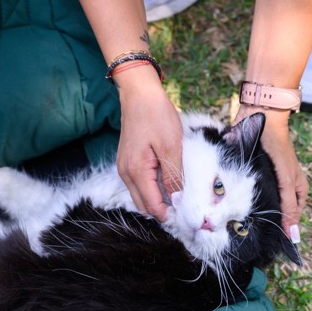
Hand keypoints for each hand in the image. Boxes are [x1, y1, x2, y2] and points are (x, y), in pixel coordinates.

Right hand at [115, 68, 182, 220]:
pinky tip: (168, 185)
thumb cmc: (155, 115)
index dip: (168, 215)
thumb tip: (177, 200)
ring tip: (179, 199)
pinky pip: (139, 184)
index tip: (187, 217)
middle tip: (185, 211)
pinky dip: (152, 190)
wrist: (139, 93)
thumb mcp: (171, 146)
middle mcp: (126, 173)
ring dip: (157, 201)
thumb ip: (173, 176)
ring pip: (140, 195)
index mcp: (136, 171)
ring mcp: (124, 167)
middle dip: (162, 212)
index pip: (151, 205)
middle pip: (143, 205)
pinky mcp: (127, 161)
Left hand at [236, 106, 307, 240]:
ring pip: (257, 206)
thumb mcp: (287, 181)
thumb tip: (294, 237)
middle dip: (262, 224)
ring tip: (238, 227)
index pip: (290, 220)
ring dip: (248, 214)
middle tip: (249, 237)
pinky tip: (231, 210)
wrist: (261, 118)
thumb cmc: (278, 148)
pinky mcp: (251, 177)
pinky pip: (245, 195)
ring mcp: (267, 183)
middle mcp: (282, 189)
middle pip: (273, 214)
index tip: (269, 247)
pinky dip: (239, 201)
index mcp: (296, 191)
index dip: (281, 233)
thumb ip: (288, 208)